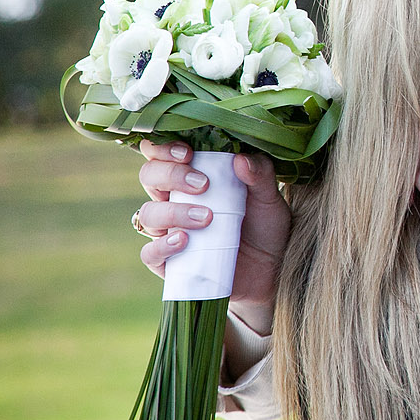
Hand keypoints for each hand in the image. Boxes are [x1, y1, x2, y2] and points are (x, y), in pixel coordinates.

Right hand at [134, 141, 291, 334]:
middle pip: (149, 175)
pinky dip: (162, 246)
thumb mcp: (270, 200)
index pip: (164, 152)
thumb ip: (260, 176)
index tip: (188, 152)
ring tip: (206, 218)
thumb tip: (241, 159)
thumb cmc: (266, 228)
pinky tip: (184, 242)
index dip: (166, 147)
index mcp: (194, 176)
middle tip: (202, 184)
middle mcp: (175, 199)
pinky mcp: (170, 262)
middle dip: (171, 174)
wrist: (270, 272)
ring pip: (149, 213)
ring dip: (173, 212)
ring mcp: (169, 231)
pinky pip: (150, 253)